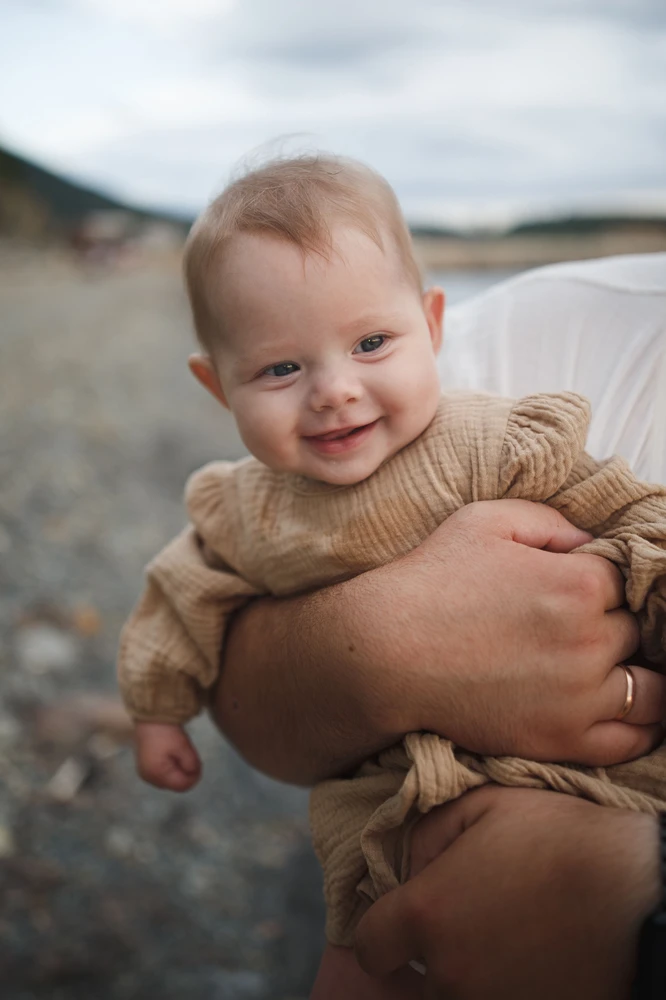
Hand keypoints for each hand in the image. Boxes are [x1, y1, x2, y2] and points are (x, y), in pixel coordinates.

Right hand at [134, 721, 201, 791]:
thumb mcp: (184, 748)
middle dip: (185, 773)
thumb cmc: (167, 733)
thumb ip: (192, 765)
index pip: (182, 786)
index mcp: (158, 774)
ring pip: (169, 780)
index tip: (198, 763)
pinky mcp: (144, 768)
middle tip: (190, 757)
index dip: (194, 777)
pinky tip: (171, 756)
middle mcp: (149, 778)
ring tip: (180, 754)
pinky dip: (169, 769)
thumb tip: (194, 775)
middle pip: (175, 784)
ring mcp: (145, 774)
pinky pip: (161, 775)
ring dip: (178, 771)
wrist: (151, 718)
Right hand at [213, 498, 665, 785]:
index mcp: (579, 581)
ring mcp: (579, 696)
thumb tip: (592, 543)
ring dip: (637, 674)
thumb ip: (550, 521)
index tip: (574, 589)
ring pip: (650, 688)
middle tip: (572, 627)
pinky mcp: (561, 739)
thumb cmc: (428, 580)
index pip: (625, 580)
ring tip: (614, 669)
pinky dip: (640, 724)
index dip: (600, 583)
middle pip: (636, 632)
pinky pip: (631, 739)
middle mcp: (589, 639)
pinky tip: (626, 708)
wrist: (382, 652)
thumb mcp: (484, 521)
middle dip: (612, 626)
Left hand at [356, 786, 659, 999]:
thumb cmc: (557, 834)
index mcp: (427, 915)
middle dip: (432, 947)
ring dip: (469, 970)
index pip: (370, 947)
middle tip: (471, 913)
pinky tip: (529, 954)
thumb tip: (409, 864)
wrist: (636, 885)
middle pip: (416, 975)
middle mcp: (449, 973)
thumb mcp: (482, 804)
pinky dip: (505, 985)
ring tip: (505, 932)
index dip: (384, 927)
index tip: (406, 913)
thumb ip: (427, 831)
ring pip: (456, 994)